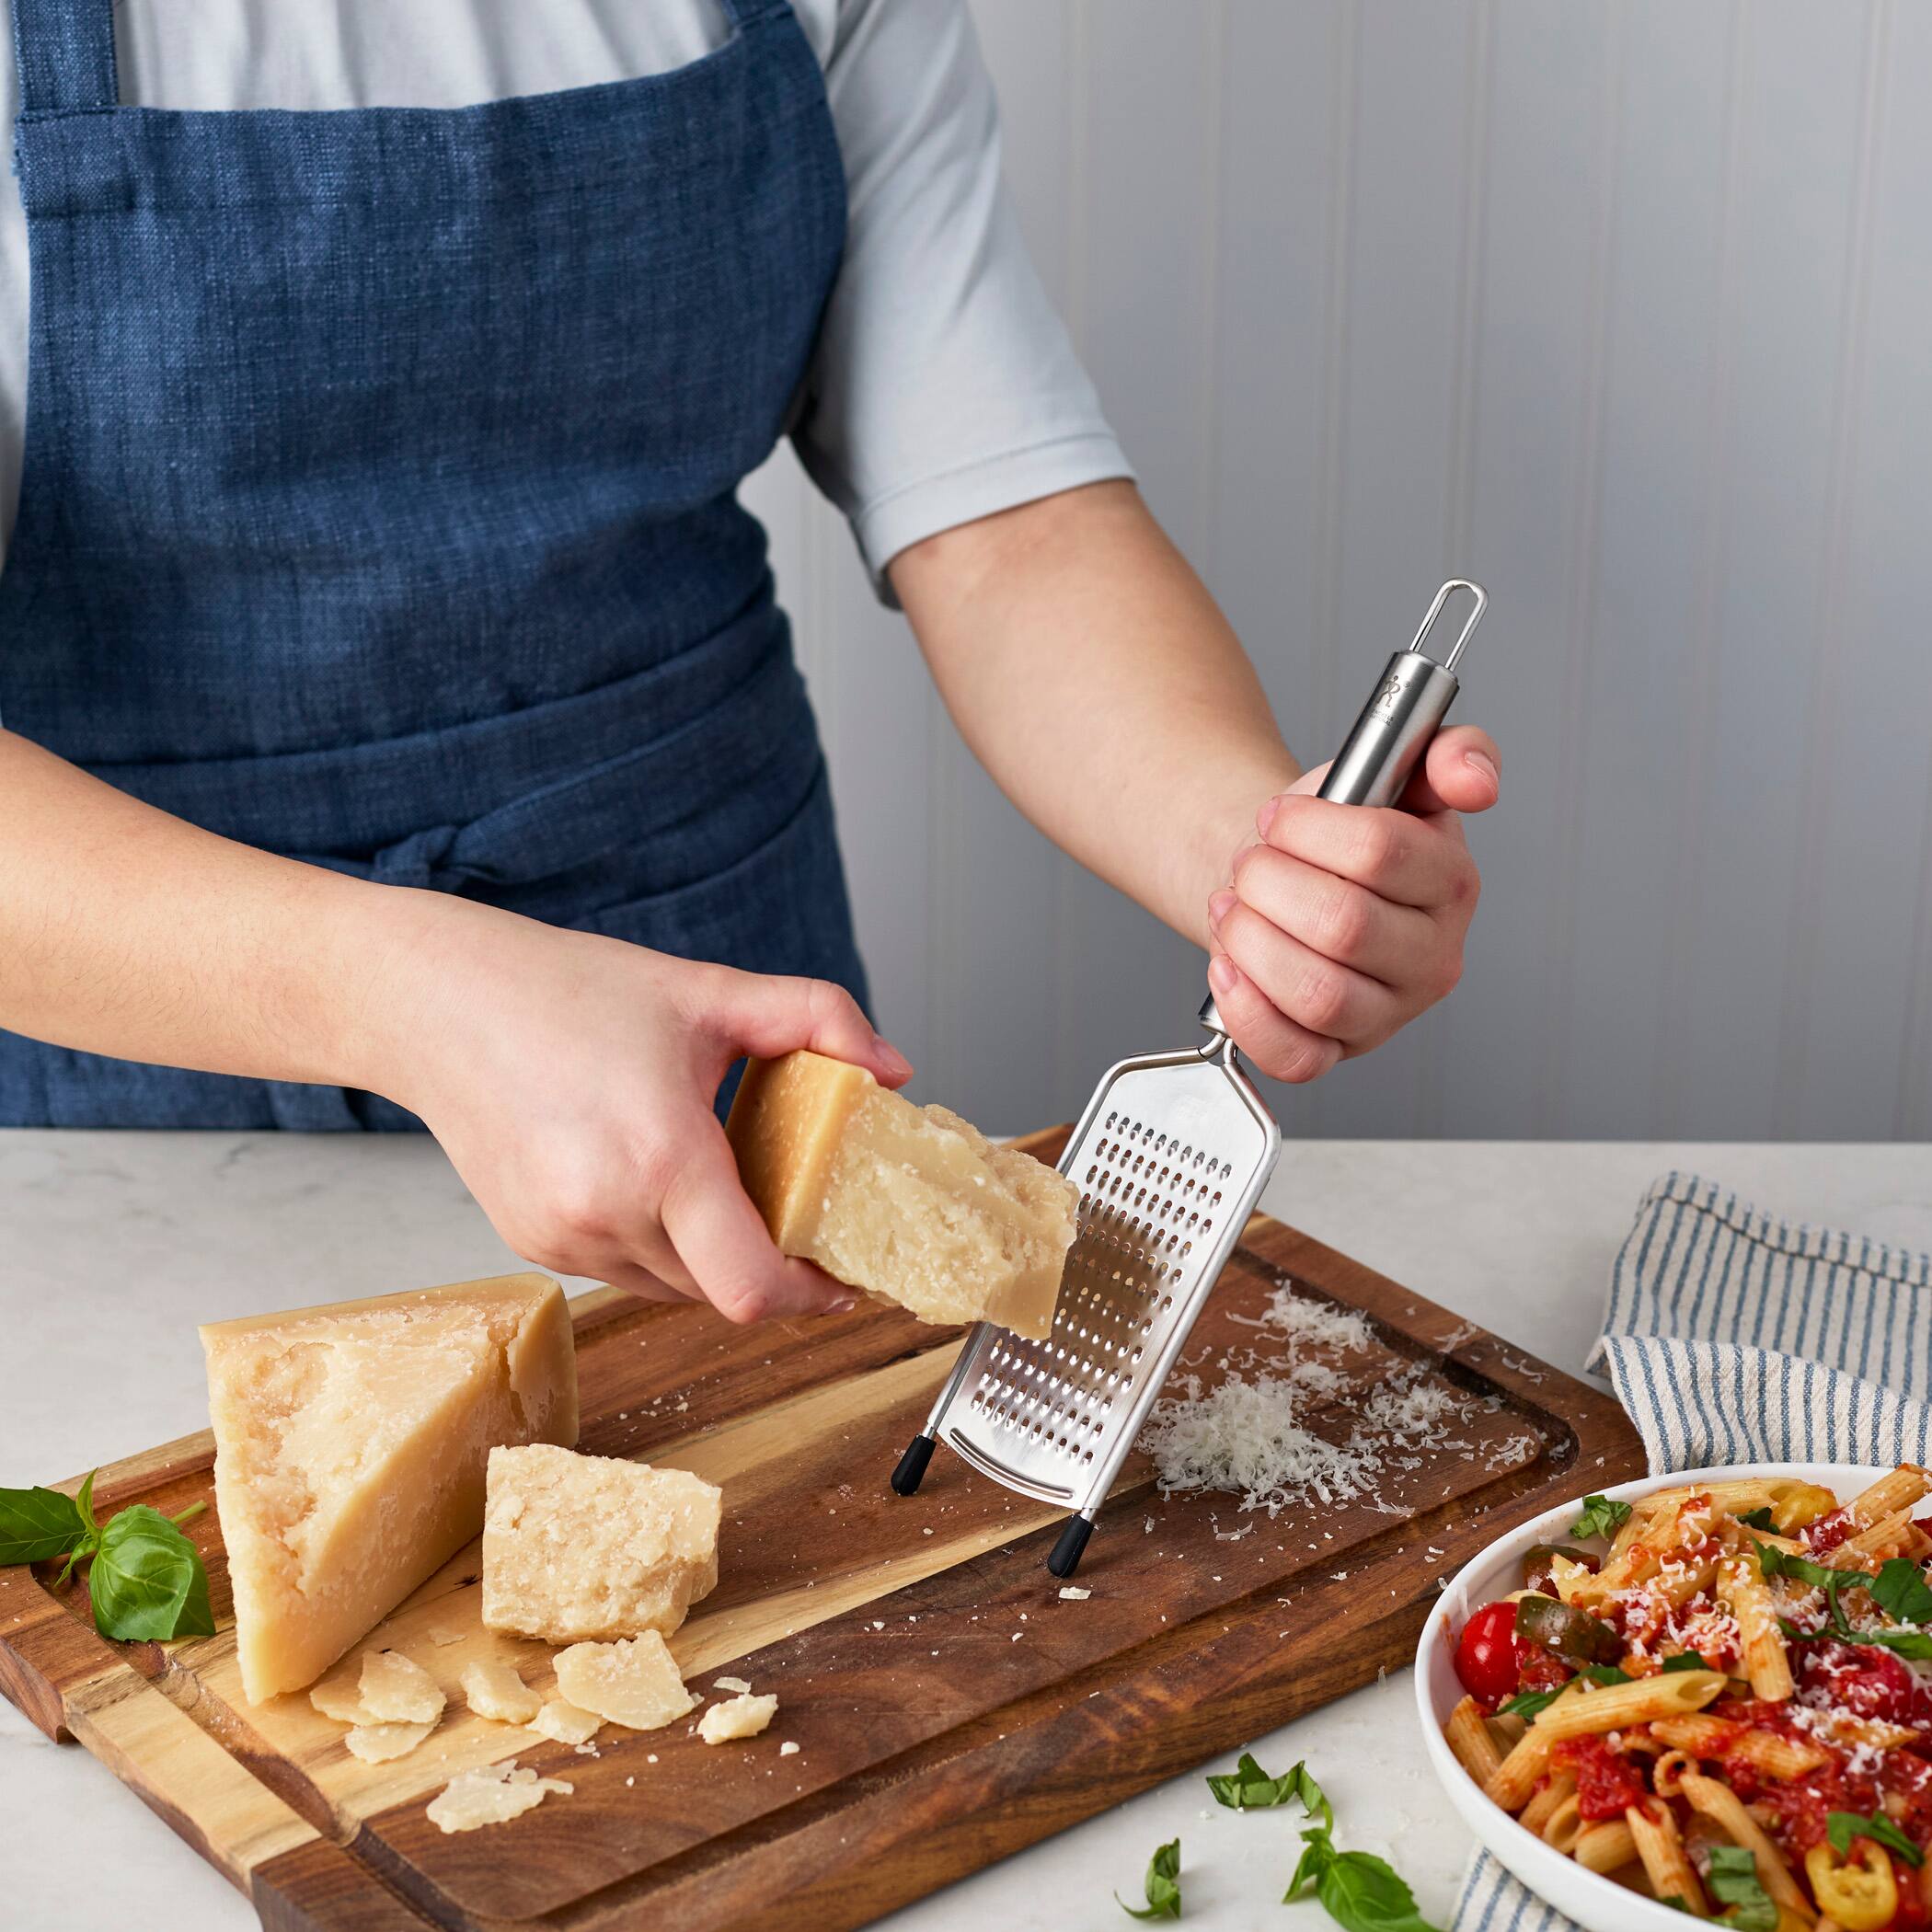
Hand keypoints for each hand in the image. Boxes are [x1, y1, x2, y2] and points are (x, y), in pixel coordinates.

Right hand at [375, 898, 910, 1321]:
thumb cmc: (566, 992)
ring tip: (727, 1182)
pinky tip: (660, 1178)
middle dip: (773, 1265)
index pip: (752, 1286)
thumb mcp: (710, 990)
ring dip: (716, 1255)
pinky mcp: (535, 1245)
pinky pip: (628, 1270)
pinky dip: (663, 1242)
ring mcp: (564, 1239)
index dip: (812, 1296)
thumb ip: (818, 1018)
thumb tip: (892, 1069)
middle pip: (723, 1290)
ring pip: (676, 1286)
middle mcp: (606, 1214)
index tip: (846, 1275)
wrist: (438, 1003)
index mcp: (661, 1157)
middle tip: (807, 1219)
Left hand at [1203, 726, 1499, 1081]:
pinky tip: (1228, 964)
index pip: (1381, 854)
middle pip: (1343, 926)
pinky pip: (1295, 1057)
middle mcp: (1431, 959)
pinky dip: (1247, 1010)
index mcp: (1452, 885)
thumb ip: (1449, 753)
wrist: (1290, 876)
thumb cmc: (1338, 832)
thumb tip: (1476, 782)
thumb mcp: (1394, 771)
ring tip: (1233, 906)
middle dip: (1270, 882)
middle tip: (1249, 863)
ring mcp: (1386, 1013)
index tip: (1277, 817)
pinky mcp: (1338, 1051)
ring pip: (1317, 994)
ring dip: (1251, 940)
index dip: (1308, 828)